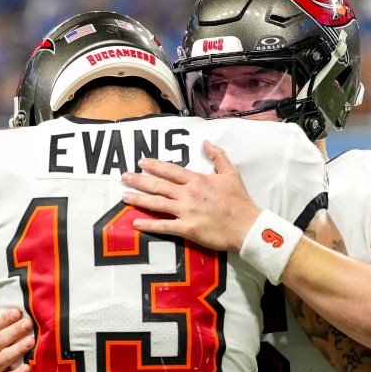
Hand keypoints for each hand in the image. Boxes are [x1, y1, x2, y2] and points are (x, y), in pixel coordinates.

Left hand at [121, 141, 260, 251]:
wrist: (247, 225)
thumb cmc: (240, 201)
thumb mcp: (231, 173)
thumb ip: (218, 156)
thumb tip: (207, 142)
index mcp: (197, 180)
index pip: (170, 170)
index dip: (154, 165)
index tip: (141, 162)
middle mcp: (188, 194)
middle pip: (158, 185)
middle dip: (139, 179)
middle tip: (124, 176)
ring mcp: (186, 211)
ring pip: (157, 203)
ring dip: (138, 198)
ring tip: (124, 196)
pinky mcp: (187, 228)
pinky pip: (164, 226)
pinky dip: (149, 225)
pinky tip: (136, 223)